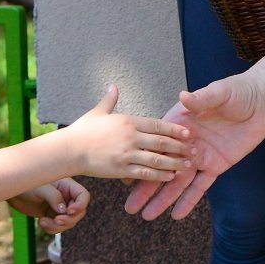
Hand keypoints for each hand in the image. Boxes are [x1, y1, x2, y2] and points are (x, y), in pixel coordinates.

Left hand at [10, 179, 89, 234]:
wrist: (13, 191)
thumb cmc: (27, 184)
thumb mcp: (41, 188)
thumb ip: (54, 197)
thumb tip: (64, 211)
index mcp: (67, 185)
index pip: (83, 196)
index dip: (80, 205)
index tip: (69, 212)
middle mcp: (66, 196)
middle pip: (79, 212)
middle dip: (68, 220)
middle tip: (56, 220)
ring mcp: (59, 207)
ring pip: (69, 222)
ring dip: (58, 226)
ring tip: (43, 222)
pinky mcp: (52, 216)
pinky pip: (58, 227)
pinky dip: (52, 229)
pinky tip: (41, 223)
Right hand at [60, 84, 193, 181]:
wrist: (69, 149)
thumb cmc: (83, 130)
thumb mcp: (98, 112)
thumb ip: (110, 100)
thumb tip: (113, 86)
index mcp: (128, 121)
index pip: (158, 123)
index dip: (175, 128)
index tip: (188, 132)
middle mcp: (130, 136)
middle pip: (161, 141)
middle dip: (180, 146)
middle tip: (195, 149)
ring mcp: (127, 153)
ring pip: (157, 159)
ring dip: (174, 162)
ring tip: (188, 165)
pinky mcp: (121, 169)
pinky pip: (145, 173)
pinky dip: (160, 176)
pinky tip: (170, 177)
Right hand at [124, 74, 264, 221]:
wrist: (261, 102)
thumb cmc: (236, 92)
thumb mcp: (218, 93)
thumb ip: (201, 99)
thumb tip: (183, 96)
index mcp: (181, 124)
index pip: (156, 145)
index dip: (140, 160)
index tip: (124, 178)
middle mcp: (186, 144)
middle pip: (162, 168)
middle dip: (146, 187)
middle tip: (130, 208)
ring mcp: (200, 157)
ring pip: (178, 182)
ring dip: (163, 199)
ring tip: (147, 216)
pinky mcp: (216, 165)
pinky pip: (201, 187)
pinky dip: (189, 200)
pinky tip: (176, 215)